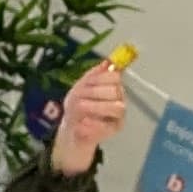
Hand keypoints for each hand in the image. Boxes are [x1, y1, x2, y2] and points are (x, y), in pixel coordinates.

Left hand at [44, 58, 129, 176]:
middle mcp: (119, 98)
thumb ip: (93, 75)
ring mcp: (119, 114)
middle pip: (115, 91)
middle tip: (78, 98)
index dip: (100, 78)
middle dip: (95, 93)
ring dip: (96, 107)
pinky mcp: (115, 129)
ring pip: (117, 108)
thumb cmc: (78, 104)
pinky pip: (107, 127)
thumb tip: (107, 62)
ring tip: (80, 108)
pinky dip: (93, 125)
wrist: (73, 127)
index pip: (114, 77)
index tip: (86, 83)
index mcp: (112, 85)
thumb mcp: (80, 87)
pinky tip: (82, 124)